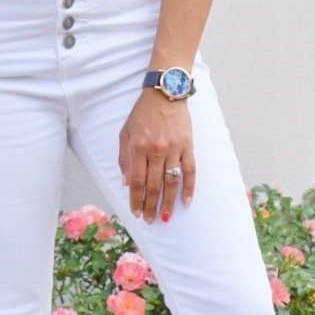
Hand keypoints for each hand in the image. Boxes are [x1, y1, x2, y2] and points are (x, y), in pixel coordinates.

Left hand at [119, 88, 195, 222]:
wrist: (165, 93)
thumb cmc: (142, 113)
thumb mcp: (125, 132)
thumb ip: (124, 158)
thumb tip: (126, 182)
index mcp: (138, 147)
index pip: (137, 180)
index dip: (136, 199)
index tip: (135, 213)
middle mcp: (156, 150)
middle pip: (153, 185)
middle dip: (150, 206)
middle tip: (149, 220)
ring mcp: (174, 149)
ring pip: (171, 182)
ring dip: (168, 202)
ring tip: (165, 217)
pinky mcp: (188, 146)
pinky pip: (190, 171)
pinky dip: (189, 188)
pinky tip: (186, 202)